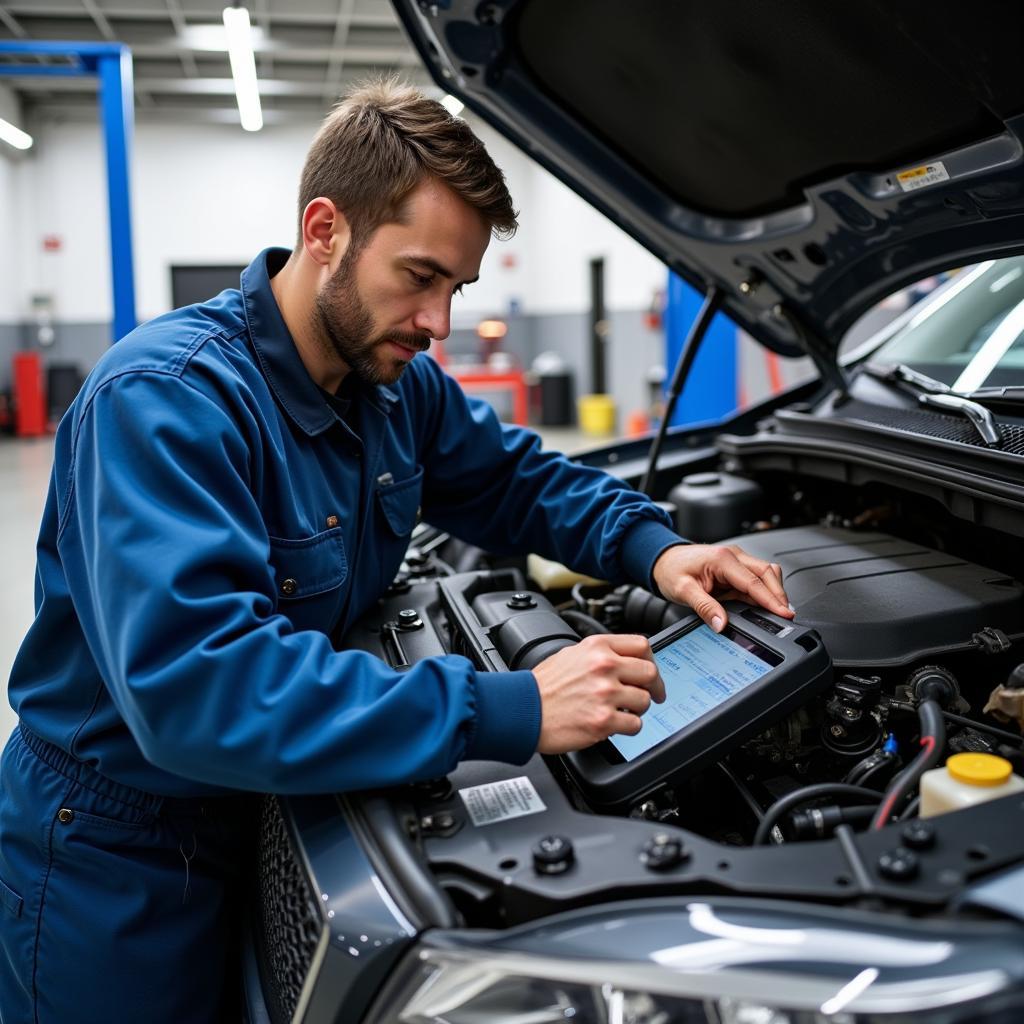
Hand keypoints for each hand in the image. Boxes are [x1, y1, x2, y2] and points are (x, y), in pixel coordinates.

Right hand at [532, 634, 665, 753]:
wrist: (523, 710)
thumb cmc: (543, 686)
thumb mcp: (571, 654)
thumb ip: (599, 654)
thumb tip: (623, 659)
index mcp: (597, 647)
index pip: (642, 645)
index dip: (650, 660)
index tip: (650, 672)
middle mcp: (603, 667)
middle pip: (650, 673)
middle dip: (652, 687)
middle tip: (650, 695)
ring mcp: (605, 694)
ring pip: (644, 701)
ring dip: (637, 709)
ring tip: (623, 711)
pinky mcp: (603, 721)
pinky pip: (635, 725)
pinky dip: (628, 727)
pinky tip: (615, 724)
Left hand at [652, 543, 792, 631]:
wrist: (662, 560)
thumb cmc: (671, 570)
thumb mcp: (684, 591)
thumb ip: (705, 608)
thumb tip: (722, 625)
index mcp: (723, 559)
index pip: (754, 582)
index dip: (772, 600)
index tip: (785, 614)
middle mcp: (733, 556)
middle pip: (768, 573)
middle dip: (779, 595)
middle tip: (786, 617)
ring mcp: (736, 561)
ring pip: (765, 575)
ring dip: (772, 593)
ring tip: (777, 613)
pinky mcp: (736, 568)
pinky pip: (755, 580)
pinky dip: (762, 592)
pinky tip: (763, 606)